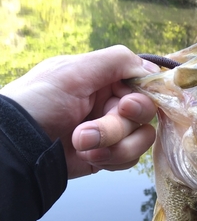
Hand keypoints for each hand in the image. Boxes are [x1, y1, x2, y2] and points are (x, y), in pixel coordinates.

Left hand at [0, 45, 158, 178]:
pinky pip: (130, 159)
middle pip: (142, 116)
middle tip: (89, 132)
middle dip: (116, 127)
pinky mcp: (109, 155)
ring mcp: (112, 131)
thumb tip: (151, 69)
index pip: (143, 86)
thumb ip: (116, 61)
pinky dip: (111, 160)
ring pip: (141, 140)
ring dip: (114, 146)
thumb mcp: (74, 71)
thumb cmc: (39, 103)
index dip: (140, 99)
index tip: (124, 107)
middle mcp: (111, 103)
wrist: (21, 146)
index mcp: (105, 79)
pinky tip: (88, 157)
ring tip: (82, 145)